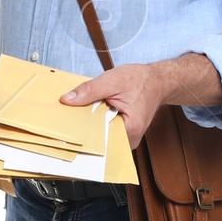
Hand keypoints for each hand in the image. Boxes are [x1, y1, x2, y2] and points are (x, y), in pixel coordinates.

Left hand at [60, 53, 221, 148]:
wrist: (157, 81)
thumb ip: (89, 90)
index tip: (64, 135)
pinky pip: (103, 132)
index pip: (99, 139)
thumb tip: (67, 100)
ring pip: (100, 137)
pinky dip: (95, 124)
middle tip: (64, 126)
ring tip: (74, 120)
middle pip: (98, 140)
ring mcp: (125, 138)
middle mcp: (128, 139)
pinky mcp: (121, 134)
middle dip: (82, 131)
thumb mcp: (112, 80)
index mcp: (129, 129)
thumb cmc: (141, 81)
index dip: (81, 135)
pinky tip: (86, 118)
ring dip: (88, 127)